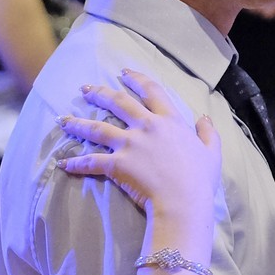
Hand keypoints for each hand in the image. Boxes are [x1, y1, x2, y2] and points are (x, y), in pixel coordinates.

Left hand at [57, 69, 220, 228]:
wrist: (183, 202)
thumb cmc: (199, 180)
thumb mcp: (212, 153)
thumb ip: (208, 133)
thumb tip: (205, 118)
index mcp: (169, 121)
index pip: (151, 91)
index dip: (136, 79)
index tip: (124, 72)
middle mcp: (146, 127)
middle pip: (118, 102)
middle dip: (99, 93)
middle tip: (85, 88)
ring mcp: (129, 145)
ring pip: (97, 129)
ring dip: (78, 123)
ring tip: (63, 120)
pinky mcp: (117, 164)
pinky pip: (91, 162)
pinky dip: (76, 163)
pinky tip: (63, 163)